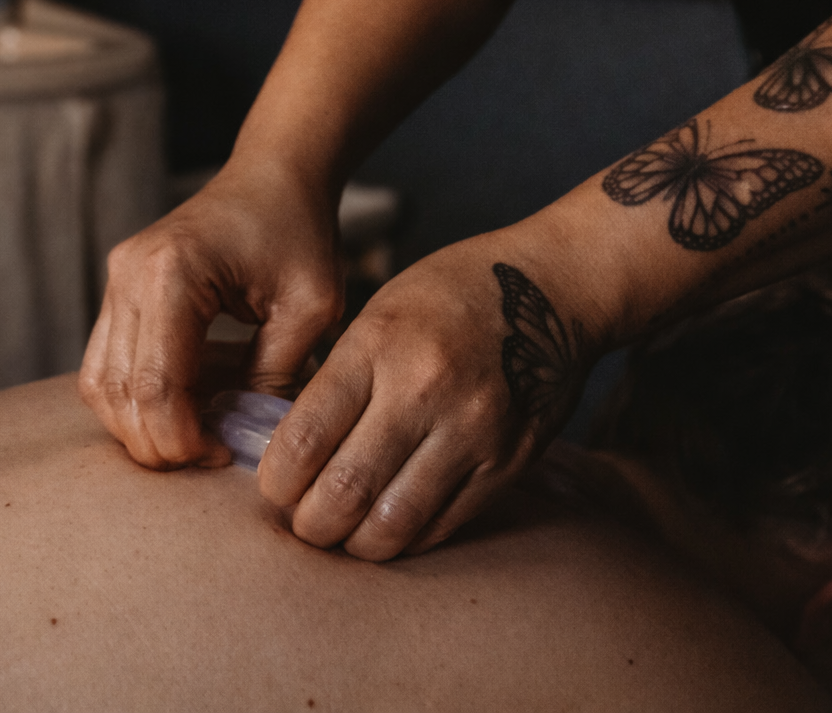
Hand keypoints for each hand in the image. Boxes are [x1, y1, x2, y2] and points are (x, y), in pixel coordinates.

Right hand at [78, 163, 342, 468]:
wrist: (275, 175)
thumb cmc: (299, 230)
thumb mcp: (311, 305)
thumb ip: (279, 372)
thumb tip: (252, 438)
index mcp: (174, 273)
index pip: (157, 383)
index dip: (181, 437)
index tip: (220, 456)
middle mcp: (130, 275)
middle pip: (117, 390)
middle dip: (157, 442)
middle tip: (206, 459)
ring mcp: (117, 280)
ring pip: (99, 383)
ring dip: (138, 426)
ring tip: (192, 441)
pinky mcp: (120, 290)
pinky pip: (106, 363)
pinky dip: (133, 400)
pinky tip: (180, 411)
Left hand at [257, 232, 598, 560]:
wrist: (556, 287)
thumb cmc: (454, 294)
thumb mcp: (381, 313)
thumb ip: (338, 380)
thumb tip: (291, 454)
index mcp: (379, 345)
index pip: (304, 437)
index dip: (277, 480)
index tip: (274, 486)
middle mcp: (425, 390)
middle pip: (344, 492)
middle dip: (310, 524)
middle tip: (304, 522)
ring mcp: (473, 430)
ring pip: (394, 524)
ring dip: (357, 544)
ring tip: (345, 534)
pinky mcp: (509, 462)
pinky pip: (445, 525)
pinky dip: (408, 537)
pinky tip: (392, 525)